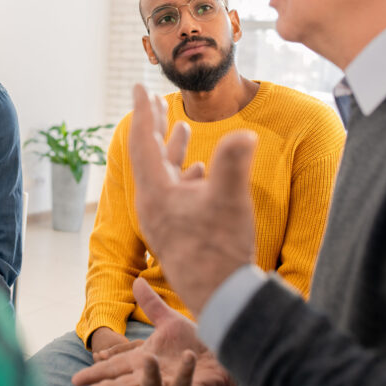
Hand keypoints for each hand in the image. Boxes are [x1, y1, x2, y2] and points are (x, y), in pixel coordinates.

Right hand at [72, 278, 234, 385]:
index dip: (98, 372)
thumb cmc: (195, 343)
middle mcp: (156, 375)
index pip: (116, 367)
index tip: (77, 379)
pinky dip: (188, 373)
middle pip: (126, 384)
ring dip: (150, 377)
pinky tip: (190, 358)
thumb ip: (152, 304)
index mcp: (145, 360)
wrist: (223, 354)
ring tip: (147, 360)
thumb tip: (136, 281)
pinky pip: (189, 384)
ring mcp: (174, 384)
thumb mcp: (169, 322)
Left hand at [128, 84, 256, 314]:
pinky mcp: (176, 230)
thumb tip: (245, 134)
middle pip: (149, 155)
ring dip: (171, 148)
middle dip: (154, 125)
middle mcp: (153, 203)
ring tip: (179, 126)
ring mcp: (163, 218)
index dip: (144, 112)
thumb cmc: (220, 251)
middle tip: (154, 100)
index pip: (144, 142)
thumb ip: (233, 163)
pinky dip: (185, 174)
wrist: (221, 299)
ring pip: (163, 173)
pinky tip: (198, 170)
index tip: (139, 87)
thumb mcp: (229, 201)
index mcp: (155, 192)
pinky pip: (175, 192)